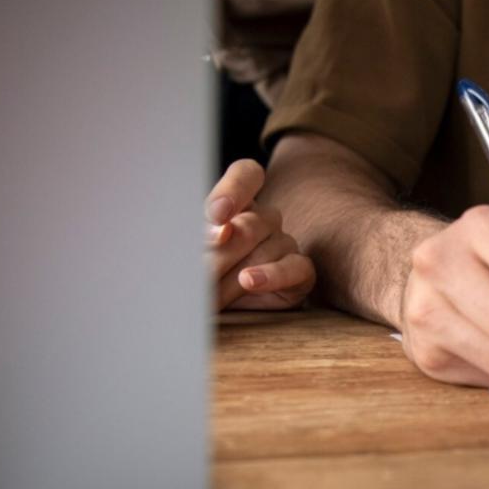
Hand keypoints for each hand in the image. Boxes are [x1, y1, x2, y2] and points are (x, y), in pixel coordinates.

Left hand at [206, 159, 316, 310]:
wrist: (211, 312)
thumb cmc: (195, 274)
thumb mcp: (187, 250)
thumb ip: (201, 234)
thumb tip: (221, 231)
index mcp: (237, 202)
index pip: (247, 176)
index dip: (234, 191)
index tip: (217, 215)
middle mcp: (264, 220)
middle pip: (251, 222)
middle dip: (222, 253)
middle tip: (196, 276)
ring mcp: (284, 244)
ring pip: (269, 248)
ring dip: (235, 275)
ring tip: (210, 297)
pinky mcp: (300, 272)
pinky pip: (296, 268)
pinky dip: (273, 275)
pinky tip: (249, 281)